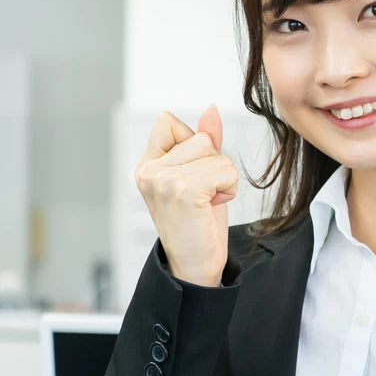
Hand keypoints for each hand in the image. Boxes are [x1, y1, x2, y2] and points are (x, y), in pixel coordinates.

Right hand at [135, 105, 237, 286]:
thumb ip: (205, 142)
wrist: (196, 265)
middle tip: (202, 196)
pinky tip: (211, 207)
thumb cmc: (199, 223)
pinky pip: (225, 169)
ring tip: (207, 203)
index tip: (192, 177)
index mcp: (146, 163)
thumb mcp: (202, 176)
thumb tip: (211, 110)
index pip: (169, 122)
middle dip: (213, 165)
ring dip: (223, 179)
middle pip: (199, 137)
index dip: (193, 145)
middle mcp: (148, 170)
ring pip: (215, 153)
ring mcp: (162, 179)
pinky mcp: (182, 190)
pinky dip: (228, 189)